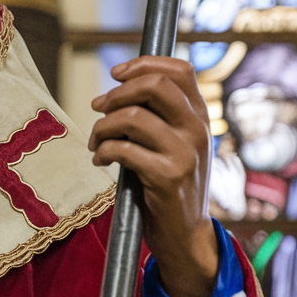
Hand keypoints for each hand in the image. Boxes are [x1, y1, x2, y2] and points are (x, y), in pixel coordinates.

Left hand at [90, 57, 217, 296]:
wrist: (185, 232)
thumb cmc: (169, 181)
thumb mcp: (174, 142)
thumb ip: (158, 114)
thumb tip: (118, 86)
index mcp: (199, 115)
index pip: (180, 69)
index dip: (143, 64)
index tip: (116, 74)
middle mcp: (198, 129)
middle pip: (155, 85)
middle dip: (117, 92)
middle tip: (97, 107)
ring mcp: (186, 153)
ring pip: (134, 117)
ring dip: (103, 126)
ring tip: (96, 141)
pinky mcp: (168, 176)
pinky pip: (124, 149)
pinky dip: (104, 150)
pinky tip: (101, 159)